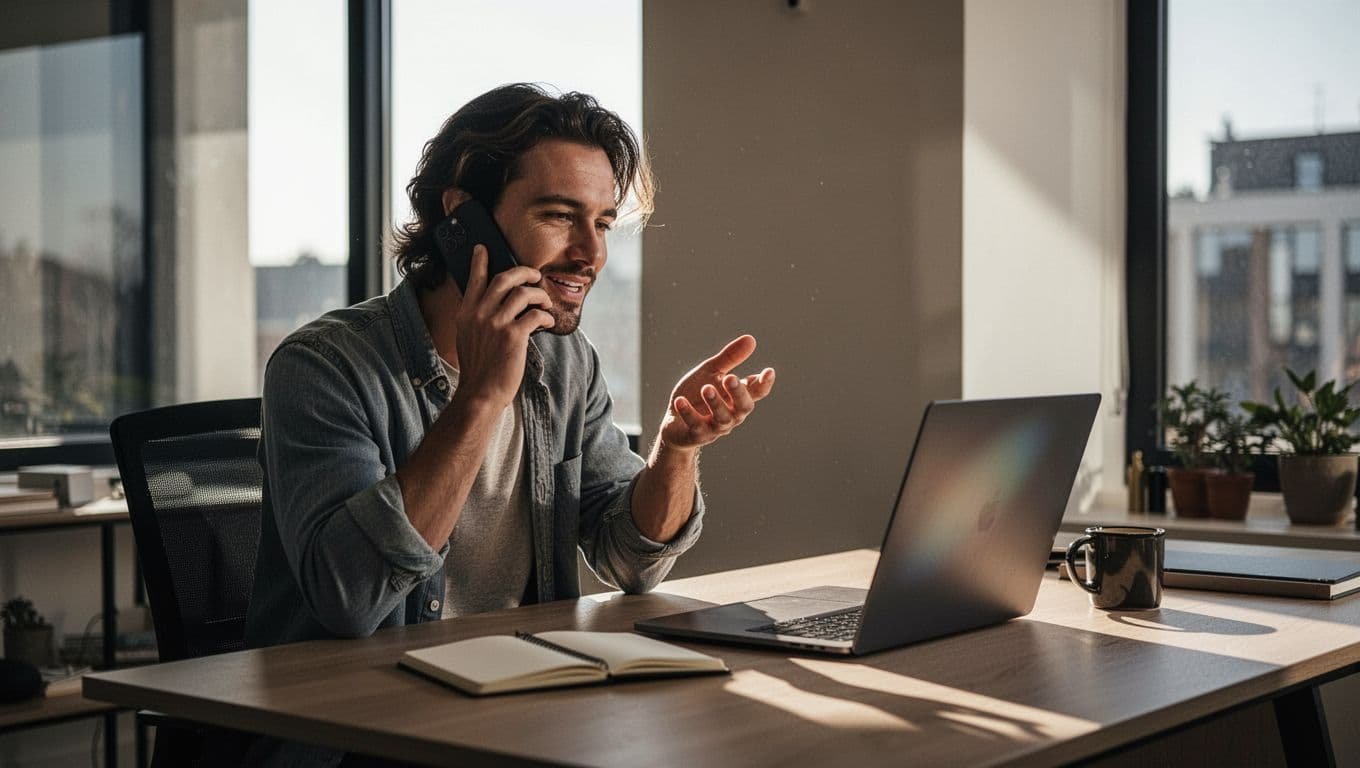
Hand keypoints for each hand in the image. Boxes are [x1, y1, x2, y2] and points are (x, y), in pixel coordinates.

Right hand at [453, 245, 553, 407]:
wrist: (480, 394)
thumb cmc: (478, 368)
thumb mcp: (468, 337)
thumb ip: (477, 318)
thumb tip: (494, 304)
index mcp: (466, 313)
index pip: (474, 279)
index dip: (480, 262)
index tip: (483, 248)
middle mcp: (479, 314)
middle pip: (505, 278)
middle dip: (524, 272)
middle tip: (535, 276)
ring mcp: (496, 324)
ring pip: (523, 293)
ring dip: (539, 295)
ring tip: (545, 302)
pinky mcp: (513, 336)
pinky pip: (535, 314)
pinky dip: (545, 315)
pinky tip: (546, 321)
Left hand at [660, 335, 775, 451]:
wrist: (673, 421)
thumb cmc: (696, 395)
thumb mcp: (711, 372)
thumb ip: (730, 358)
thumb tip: (751, 339)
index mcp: (737, 397)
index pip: (756, 392)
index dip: (764, 384)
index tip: (768, 371)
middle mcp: (731, 414)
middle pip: (743, 407)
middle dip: (738, 393)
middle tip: (730, 378)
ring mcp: (715, 427)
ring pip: (722, 419)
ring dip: (715, 403)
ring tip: (706, 388)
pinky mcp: (697, 435)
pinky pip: (695, 426)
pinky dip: (688, 413)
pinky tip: (680, 401)